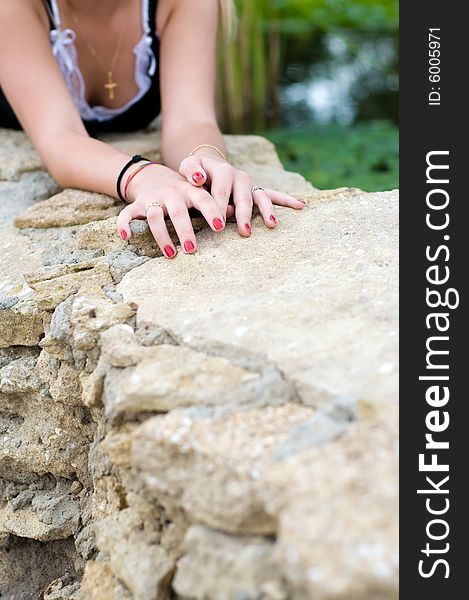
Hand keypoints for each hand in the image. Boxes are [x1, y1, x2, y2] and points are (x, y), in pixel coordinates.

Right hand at [116, 163, 227, 257]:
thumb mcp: (200, 192)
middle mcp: (173, 194)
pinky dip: (124, 223)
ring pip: (155, 216)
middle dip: (185, 231)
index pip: (204, 200)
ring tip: (171, 254)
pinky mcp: (138, 204)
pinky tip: (126, 236)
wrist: (154, 176)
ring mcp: (154, 198)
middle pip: (178, 212)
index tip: (219, 227)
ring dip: (162, 236)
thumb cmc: (186, 192)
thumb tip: (235, 211)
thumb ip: (216, 202)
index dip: (212, 212)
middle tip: (192, 249)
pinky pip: (128, 213)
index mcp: (191, 191)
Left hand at [179, 152, 304, 236]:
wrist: (206, 167)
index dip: (221, 206)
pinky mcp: (255, 191)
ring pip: (261, 197)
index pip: (222, 190)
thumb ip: (191, 170)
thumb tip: (198, 179)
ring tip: (271, 224)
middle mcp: (239, 177)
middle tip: (245, 232)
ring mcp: (249, 185)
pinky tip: (300, 206)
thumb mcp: (188, 167)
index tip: (218, 224)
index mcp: (223, 171)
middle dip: (244, 215)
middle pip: (244, 197)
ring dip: (266, 211)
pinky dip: (286, 200)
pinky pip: (273, 195)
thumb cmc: (195, 172)